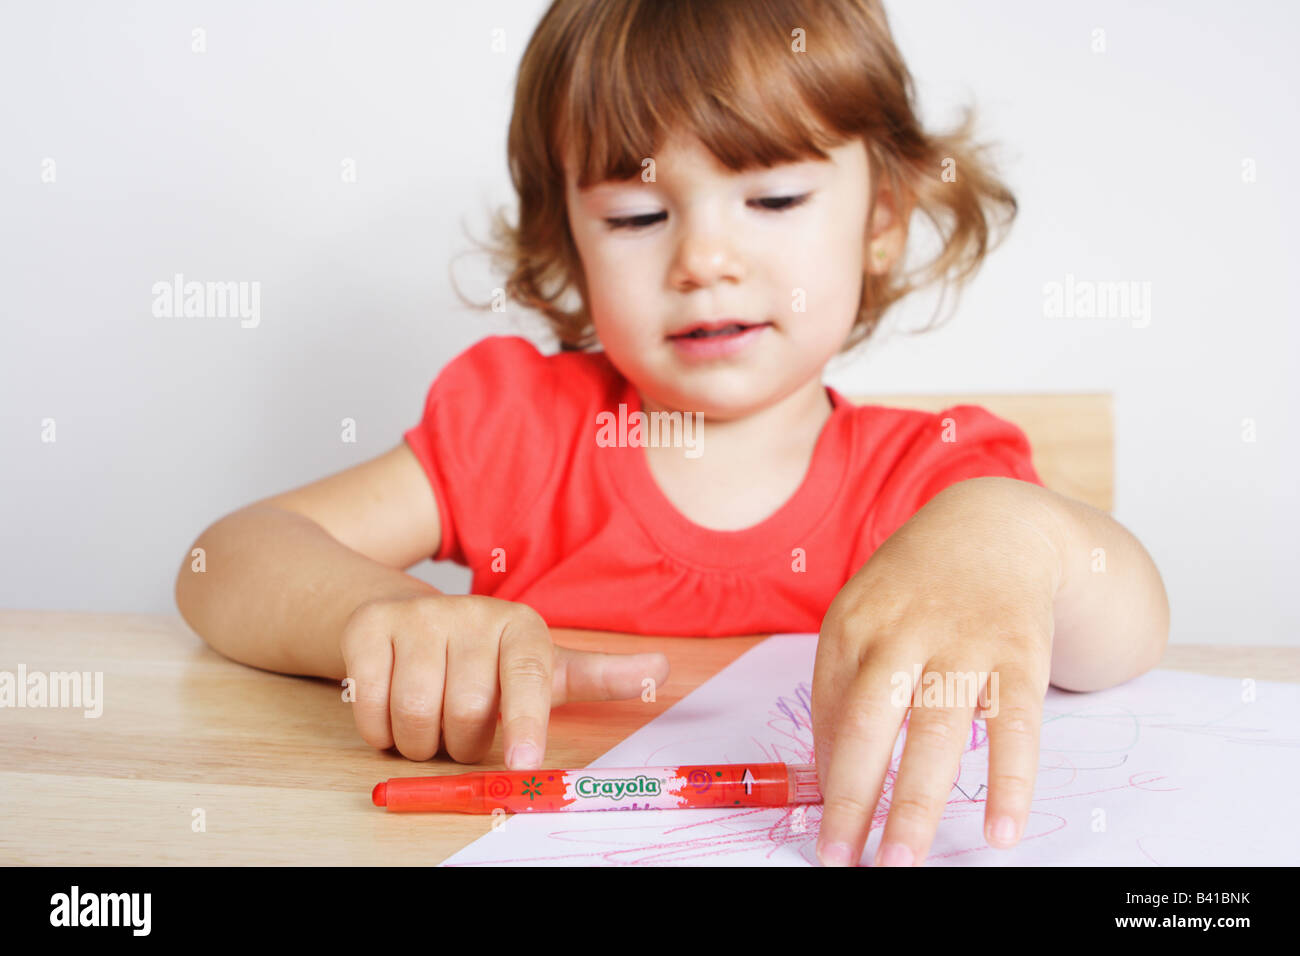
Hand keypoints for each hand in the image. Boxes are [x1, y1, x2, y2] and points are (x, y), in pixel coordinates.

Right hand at [340, 592, 669, 765]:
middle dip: (461, 744)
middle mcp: (472, 613)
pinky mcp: (370, 626)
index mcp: (523, 627)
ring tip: (430, 726)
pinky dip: (380, 730)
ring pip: (417, 713)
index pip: (529, 678)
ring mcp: (419, 616)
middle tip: (461, 732)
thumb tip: (661, 668)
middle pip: (467, 711)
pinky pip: (371, 704)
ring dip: (419, 743)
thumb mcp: (545, 668)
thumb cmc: (488, 659)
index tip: (522, 765)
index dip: (525, 725)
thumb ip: (600, 676)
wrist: (408, 620)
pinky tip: (392, 713)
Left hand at [812, 479, 1063, 865]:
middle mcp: (905, 630)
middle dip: (854, 795)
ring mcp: (965, 641)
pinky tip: (1001, 834)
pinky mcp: (1021, 654)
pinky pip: (1016, 727)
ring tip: (901, 862)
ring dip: (917, 803)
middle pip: (873, 721)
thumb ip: (845, 686)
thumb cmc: (915, 589)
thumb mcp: (864, 616)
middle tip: (841, 858)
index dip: (825, 774)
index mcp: (853, 622)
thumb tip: (827, 775)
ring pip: (938, 731)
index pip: (832, 710)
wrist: (996, 525)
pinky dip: (1011, 784)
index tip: (823, 829)